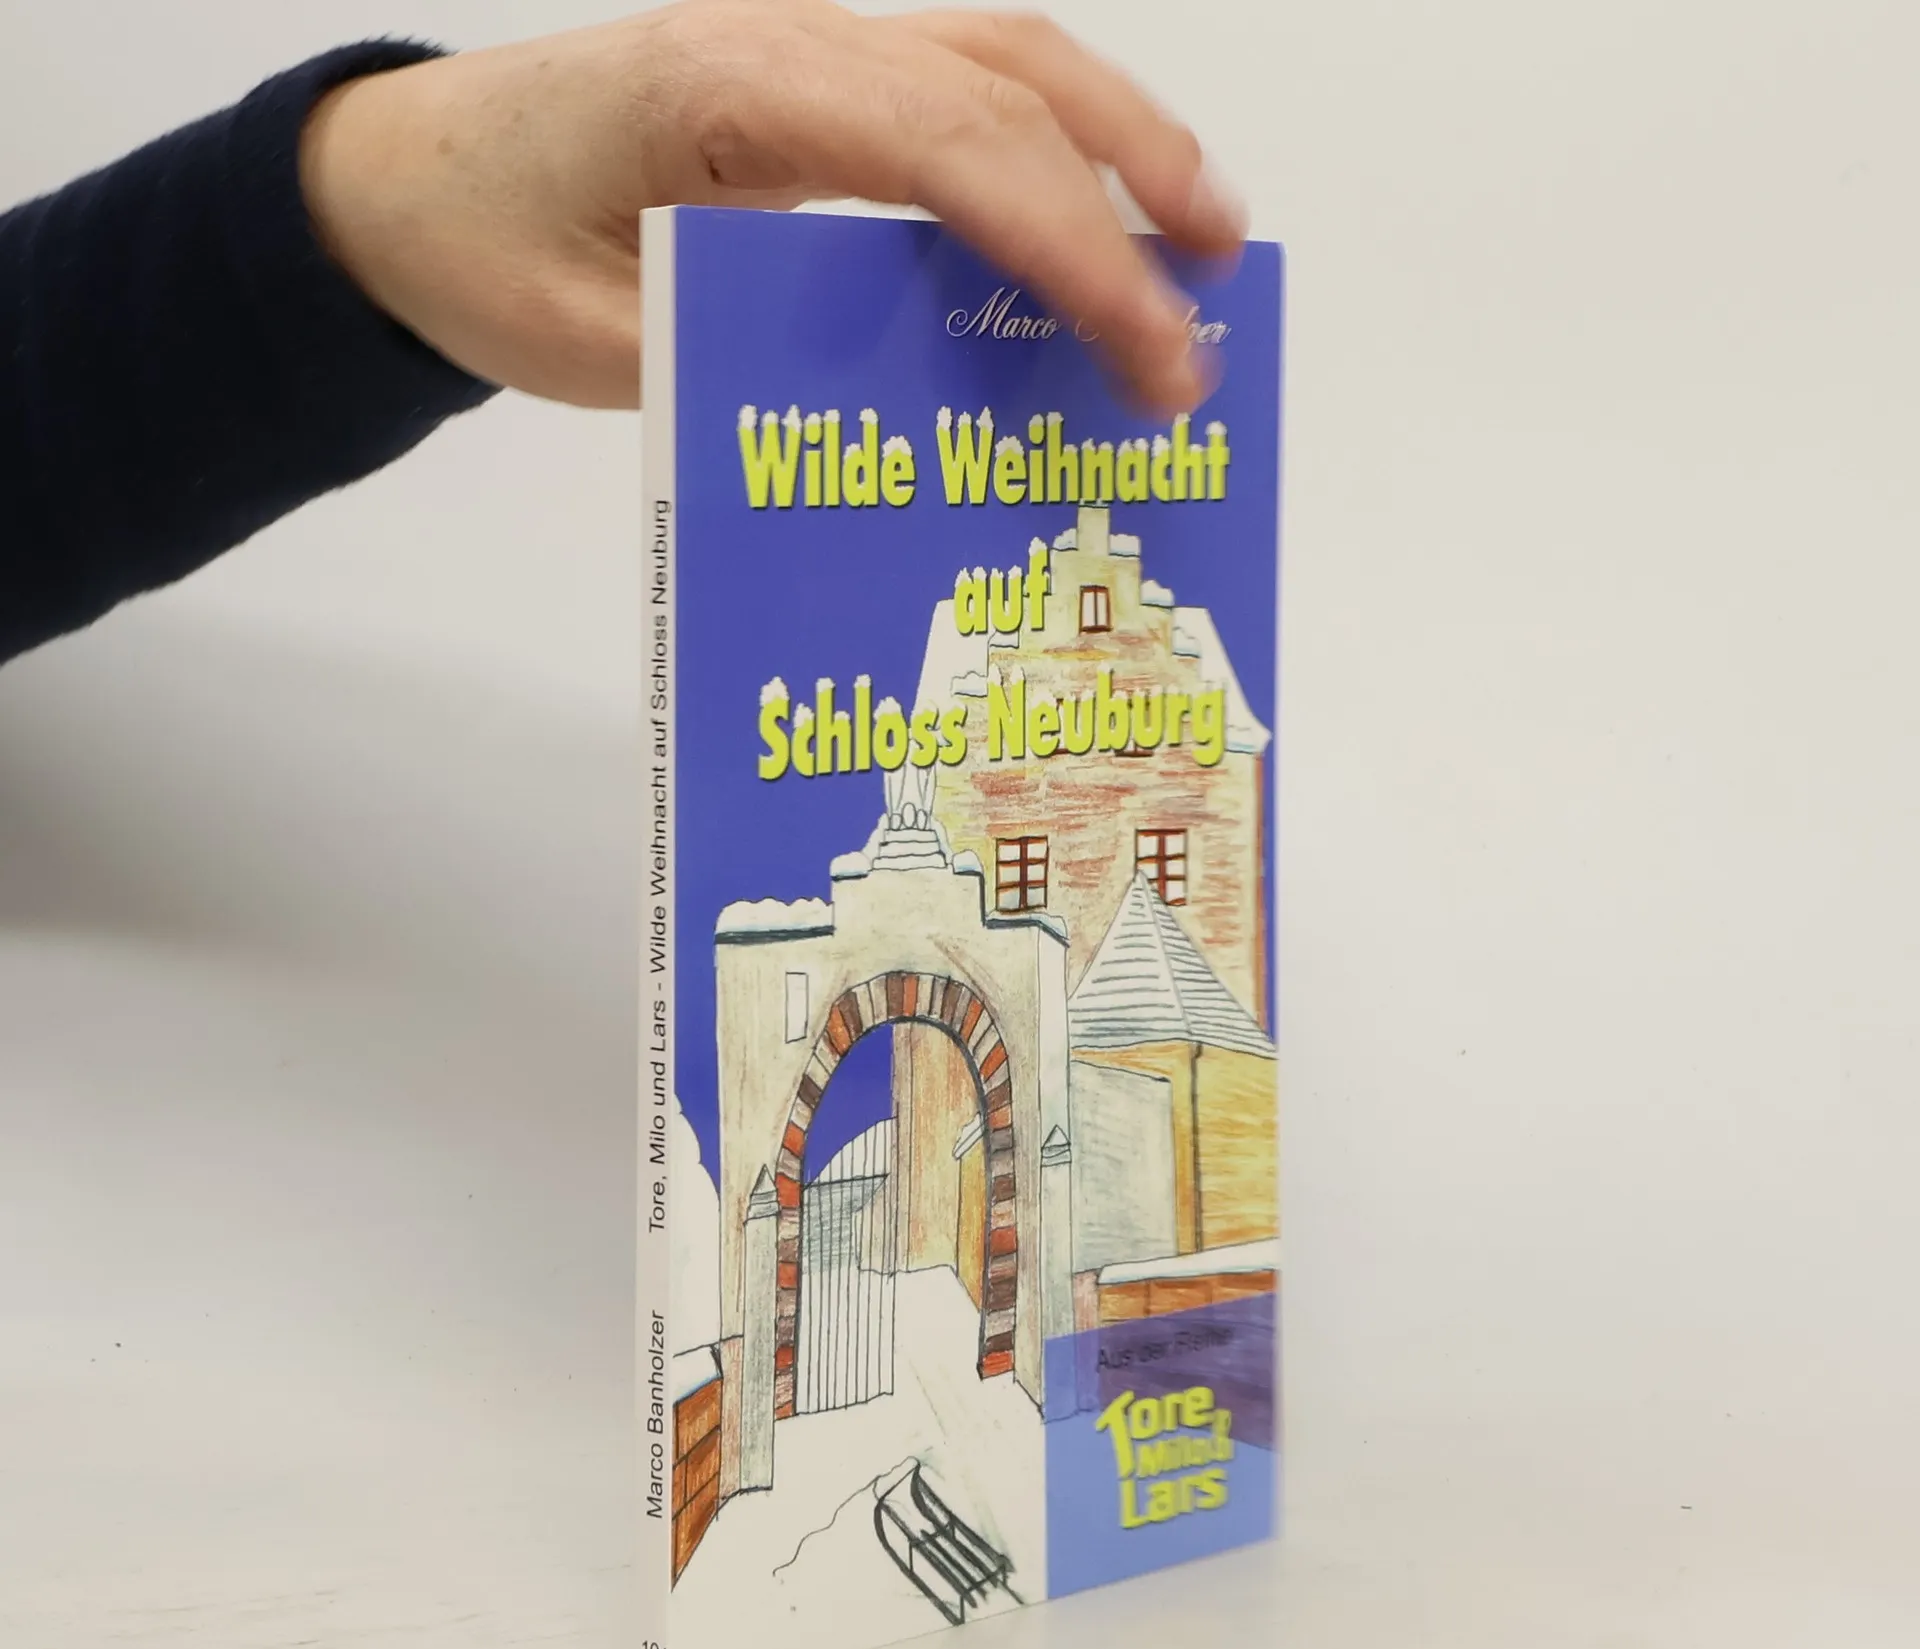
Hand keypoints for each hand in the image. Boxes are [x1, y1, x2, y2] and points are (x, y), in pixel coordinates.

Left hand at [298, 1, 1245, 414]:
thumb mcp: (597, 341)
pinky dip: (1052, 138)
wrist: (397, 180)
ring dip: (1120, 139)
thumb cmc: (478, 254)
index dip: (1071, 250)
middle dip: (1128, 202)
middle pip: (1006, 81)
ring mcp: (804, 46)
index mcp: (726, 93)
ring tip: (1209, 236)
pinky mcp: (812, 81)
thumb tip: (912, 405)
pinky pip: (960, 82)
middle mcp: (786, 40)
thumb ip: (748, 355)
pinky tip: (1102, 205)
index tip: (1150, 354)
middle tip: (1211, 316)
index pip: (949, 147)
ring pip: (1002, 56)